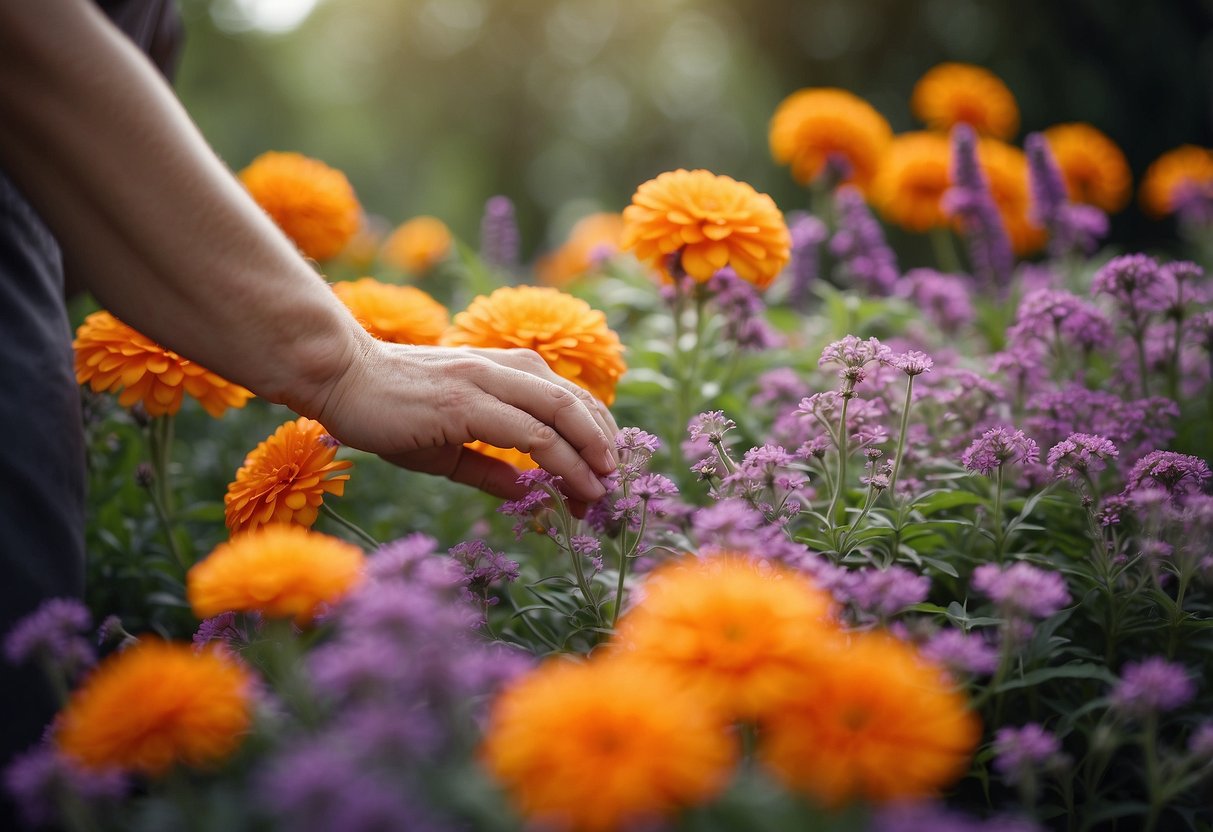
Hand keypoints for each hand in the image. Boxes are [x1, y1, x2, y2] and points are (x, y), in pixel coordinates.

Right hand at [311, 339, 618, 501]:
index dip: (592, 432)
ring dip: (590, 453)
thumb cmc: (387, 411)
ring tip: (605, 487)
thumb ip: (488, 467)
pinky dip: (560, 459)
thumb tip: (527, 493)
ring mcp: (486, 381)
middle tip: (614, 482)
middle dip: (602, 443)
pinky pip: (530, 433)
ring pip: (560, 413)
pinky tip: (573, 485)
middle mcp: (502, 368)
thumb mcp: (447, 447)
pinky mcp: (467, 402)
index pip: (565, 397)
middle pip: (574, 401)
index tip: (602, 470)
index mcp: (501, 371)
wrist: (339, 378)